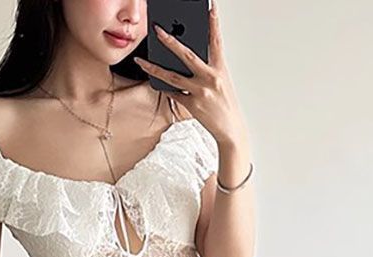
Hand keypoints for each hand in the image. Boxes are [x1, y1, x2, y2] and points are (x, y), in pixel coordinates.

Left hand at [134, 0, 246, 146]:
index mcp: (220, 69)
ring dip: (154, 68)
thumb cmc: (226, 104)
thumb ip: (207, 70)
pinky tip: (157, 83)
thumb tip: (188, 60)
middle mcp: (210, 78)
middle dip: (171, 42)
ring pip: (172, 77)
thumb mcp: (222, 82)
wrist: (230, 129)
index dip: (213, 22)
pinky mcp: (192, 106)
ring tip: (142, 61)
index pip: (216, 40)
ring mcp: (200, 92)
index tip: (210, 6)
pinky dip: (166, 89)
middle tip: (158, 30)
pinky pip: (174, 94)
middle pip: (187, 56)